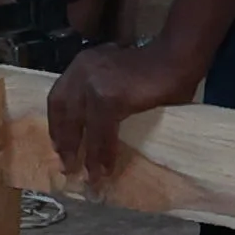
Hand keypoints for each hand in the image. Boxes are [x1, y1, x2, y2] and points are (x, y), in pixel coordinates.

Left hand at [43, 35, 197, 181]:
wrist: (177, 58)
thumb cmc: (156, 67)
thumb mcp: (117, 74)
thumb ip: (102, 89)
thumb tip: (94, 123)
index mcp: (82, 64)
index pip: (58, 98)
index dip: (57, 125)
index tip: (59, 146)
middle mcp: (82, 71)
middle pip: (64, 113)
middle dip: (65, 142)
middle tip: (69, 167)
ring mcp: (94, 84)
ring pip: (82, 126)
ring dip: (85, 154)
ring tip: (90, 177)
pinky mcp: (109, 98)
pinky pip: (102, 133)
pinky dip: (103, 154)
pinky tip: (106, 169)